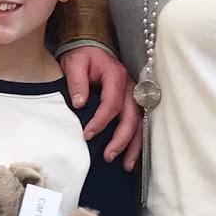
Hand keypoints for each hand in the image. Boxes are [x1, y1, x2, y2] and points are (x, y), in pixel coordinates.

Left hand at [61, 47, 141, 168]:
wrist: (91, 49)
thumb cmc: (82, 56)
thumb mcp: (75, 63)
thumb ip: (76, 81)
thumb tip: (79, 103)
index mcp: (115, 76)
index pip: (112, 103)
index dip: (101, 121)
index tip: (87, 135)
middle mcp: (129, 87)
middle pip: (131, 117)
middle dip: (121, 139)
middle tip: (108, 156)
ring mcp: (134, 95)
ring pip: (139, 124)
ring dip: (133, 145)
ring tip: (125, 165)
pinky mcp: (133, 103)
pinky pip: (138, 124)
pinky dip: (136, 141)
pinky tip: (130, 158)